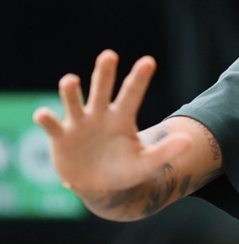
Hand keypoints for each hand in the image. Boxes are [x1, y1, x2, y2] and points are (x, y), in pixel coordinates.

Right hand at [33, 50, 190, 197]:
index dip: (140, 78)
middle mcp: (100, 115)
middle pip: (102, 89)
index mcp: (122, 117)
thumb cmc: (124, 170)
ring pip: (74, 102)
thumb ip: (166, 151)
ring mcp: (79, 124)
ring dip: (71, 91)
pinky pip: (53, 125)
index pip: (132, 93)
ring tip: (70, 80)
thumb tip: (189, 141)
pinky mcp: (61, 137)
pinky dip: (47, 119)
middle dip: (105, 72)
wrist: (100, 188)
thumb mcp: (146, 163)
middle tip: (109, 55)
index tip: (149, 61)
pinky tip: (44, 114)